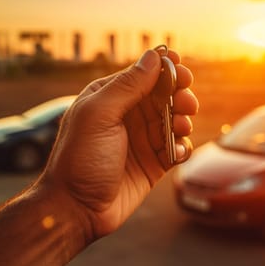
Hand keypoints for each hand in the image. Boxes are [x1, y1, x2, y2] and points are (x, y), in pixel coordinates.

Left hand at [40, 50, 197, 240]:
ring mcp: (143, 139)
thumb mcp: (99, 115)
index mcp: (110, 97)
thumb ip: (128, 85)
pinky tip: (176, 152)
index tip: (181, 68)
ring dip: (184, 121)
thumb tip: (154, 56)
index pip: (144, 74)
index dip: (166, 68)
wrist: (77, 209)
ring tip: (180, 128)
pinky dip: (182, 147)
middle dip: (180, 95)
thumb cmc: (79, 159)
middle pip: (165, 95)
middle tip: (187, 102)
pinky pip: (178, 147)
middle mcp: (129, 115)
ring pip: (176, 119)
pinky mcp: (155, 162)